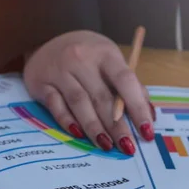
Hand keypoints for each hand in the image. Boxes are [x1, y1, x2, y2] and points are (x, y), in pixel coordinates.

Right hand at [23, 30, 155, 154]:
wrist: (45, 40)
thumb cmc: (85, 54)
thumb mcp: (108, 59)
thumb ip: (127, 85)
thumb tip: (147, 115)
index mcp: (104, 53)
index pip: (125, 81)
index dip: (137, 107)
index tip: (146, 131)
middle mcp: (80, 60)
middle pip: (102, 97)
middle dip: (116, 125)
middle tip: (128, 147)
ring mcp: (59, 71)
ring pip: (79, 103)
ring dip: (94, 127)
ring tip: (106, 145)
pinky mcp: (41, 83)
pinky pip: (56, 105)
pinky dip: (67, 121)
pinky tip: (78, 134)